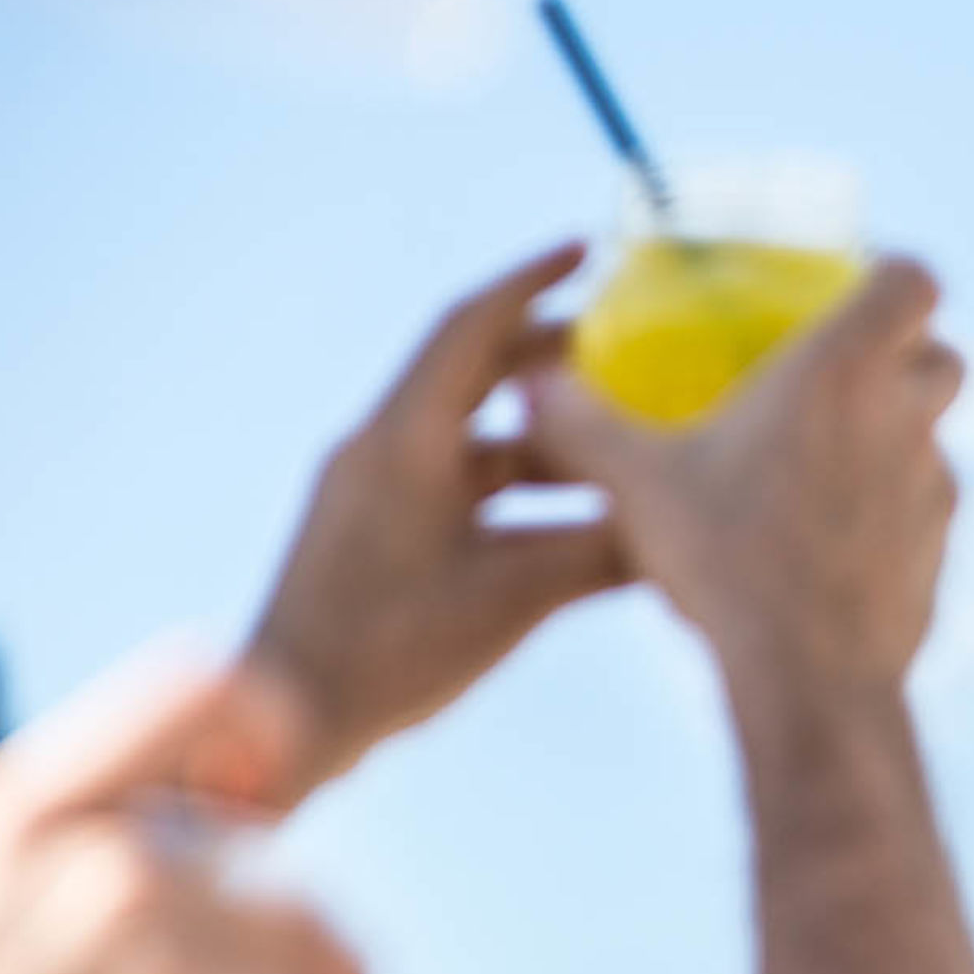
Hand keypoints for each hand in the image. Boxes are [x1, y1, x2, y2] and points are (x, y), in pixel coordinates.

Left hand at [247, 243, 630, 801]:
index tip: (590, 252)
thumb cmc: (392, 653)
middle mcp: (380, 451)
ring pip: (471, 438)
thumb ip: (605, 552)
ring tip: (618, 454)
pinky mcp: (373, 536)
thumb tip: (684, 525)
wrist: (289, 721)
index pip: (471, 328)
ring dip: (544, 439)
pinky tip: (572, 523)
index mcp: (404, 442)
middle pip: (474, 375)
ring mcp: (371, 493)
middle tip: (631, 354)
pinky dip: (518, 489)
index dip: (533, 282)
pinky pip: (458, 485)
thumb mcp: (517, 597)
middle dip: (554, 361)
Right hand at [526, 257, 963, 697]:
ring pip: (935, 438)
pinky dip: (890, 510)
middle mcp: (908, 418)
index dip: (892, 274)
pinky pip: (923, 511)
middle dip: (905, 355)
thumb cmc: (724, 560)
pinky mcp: (940, 551)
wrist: (808, 676)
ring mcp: (936, 487)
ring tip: (820, 465)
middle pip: (943, 357)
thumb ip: (583, 423)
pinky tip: (829, 540)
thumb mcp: (638, 483)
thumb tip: (530, 383)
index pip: (916, 281)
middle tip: (839, 375)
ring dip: (893, 437)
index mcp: (846, 371)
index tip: (853, 287)